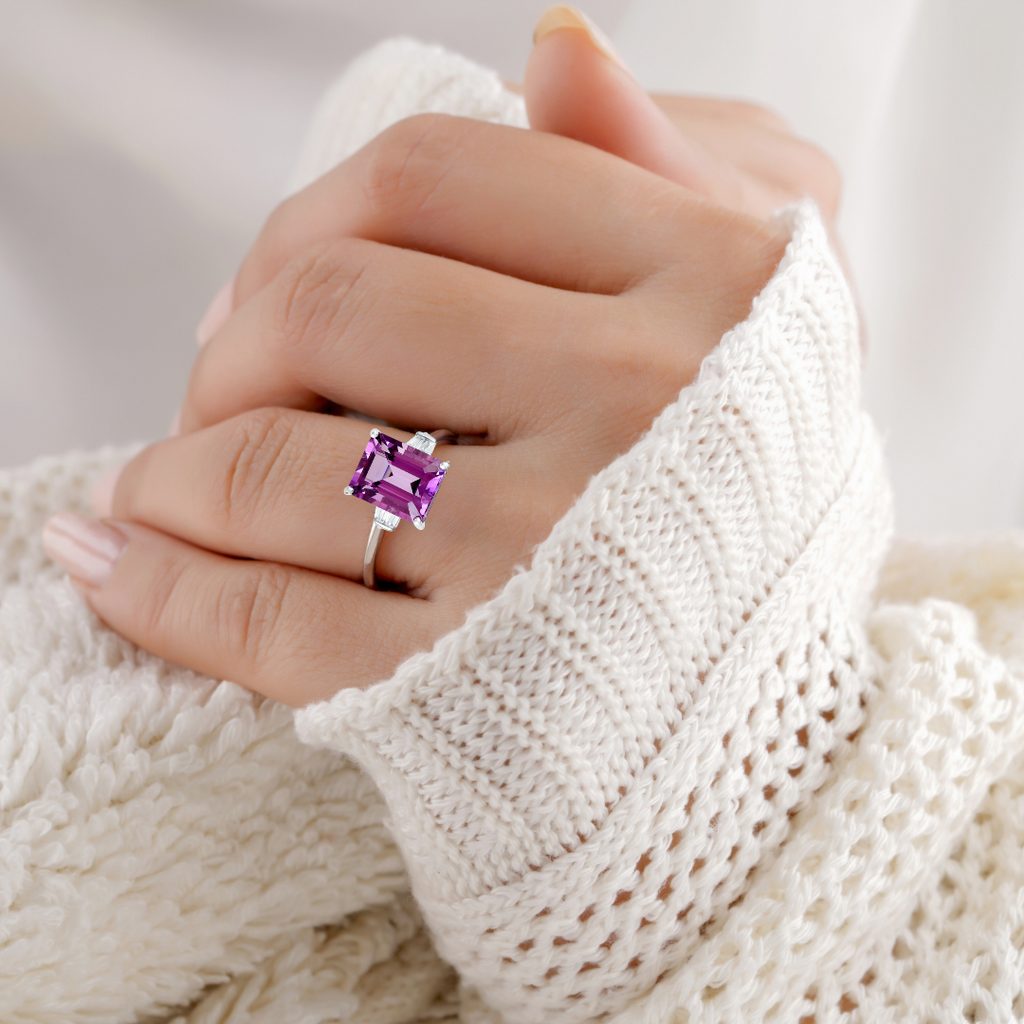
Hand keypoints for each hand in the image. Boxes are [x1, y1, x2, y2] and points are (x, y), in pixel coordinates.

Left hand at [43, 14, 835, 706]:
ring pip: (269, 461)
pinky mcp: (477, 686)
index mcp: (708, 286)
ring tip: (157, 490)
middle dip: (229, 342)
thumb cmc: (750, 513)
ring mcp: (552, 550)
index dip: (315, 213)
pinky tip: (120, 569)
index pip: (433, 175)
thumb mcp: (765, 325)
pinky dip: (164, 590)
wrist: (776, 722)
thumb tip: (557, 46)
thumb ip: (661, 171)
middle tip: (220, 389)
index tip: (282, 275)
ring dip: (172, 472)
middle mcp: (637, 408)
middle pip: (328, 305)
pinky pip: (269, 620)